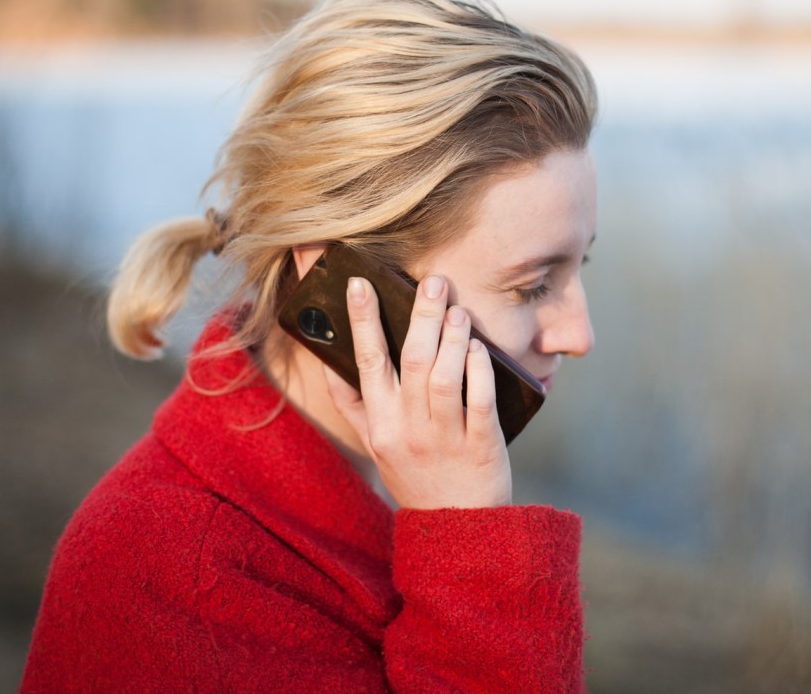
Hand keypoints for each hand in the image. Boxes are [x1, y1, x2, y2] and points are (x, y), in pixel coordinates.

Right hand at [326, 273, 511, 509]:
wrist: (457, 530)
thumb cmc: (416, 478)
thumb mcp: (376, 446)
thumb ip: (355, 406)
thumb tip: (331, 361)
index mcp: (380, 425)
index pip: (367, 362)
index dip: (362, 320)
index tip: (359, 283)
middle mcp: (407, 430)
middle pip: (410, 361)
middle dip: (420, 315)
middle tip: (433, 280)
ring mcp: (444, 439)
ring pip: (444, 377)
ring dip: (452, 338)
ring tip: (456, 310)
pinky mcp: (479, 446)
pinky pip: (480, 401)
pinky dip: (479, 370)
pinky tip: (478, 347)